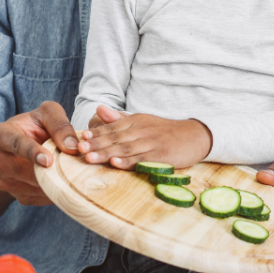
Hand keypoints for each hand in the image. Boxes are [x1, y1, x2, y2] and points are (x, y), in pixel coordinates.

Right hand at [0, 101, 79, 205]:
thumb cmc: (35, 125)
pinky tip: (66, 180)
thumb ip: (59, 124)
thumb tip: (72, 147)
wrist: (23, 145)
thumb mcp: (47, 114)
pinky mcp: (19, 196)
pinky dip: (57, 190)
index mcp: (0, 135)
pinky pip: (42, 197)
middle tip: (75, 166)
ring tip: (73, 170)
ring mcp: (5, 182)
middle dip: (52, 170)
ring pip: (36, 187)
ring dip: (57, 181)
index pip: (16, 145)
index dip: (32, 153)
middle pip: (26, 171)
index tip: (48, 161)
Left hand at [78, 105, 211, 168]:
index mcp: (135, 122)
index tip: (80, 137)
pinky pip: (142, 159)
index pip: (111, 127)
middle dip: (96, 144)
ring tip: (90, 158)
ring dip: (106, 153)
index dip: (95, 133)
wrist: (194, 136)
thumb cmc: (164, 131)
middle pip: (115, 138)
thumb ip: (118, 118)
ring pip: (125, 149)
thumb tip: (98, 109)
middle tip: (79, 149)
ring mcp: (151, 143)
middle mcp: (141, 130)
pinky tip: (116, 164)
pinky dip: (128, 162)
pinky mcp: (161, 156)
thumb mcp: (141, 121)